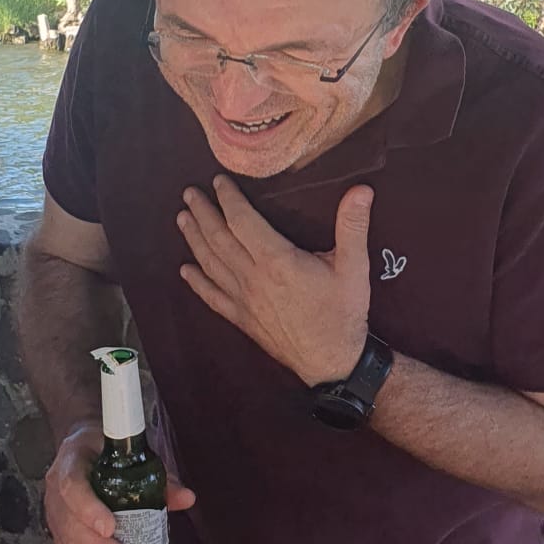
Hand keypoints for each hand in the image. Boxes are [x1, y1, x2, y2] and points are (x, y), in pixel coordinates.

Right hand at [43, 425, 194, 543]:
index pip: (73, 486)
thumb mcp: (131, 454)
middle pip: (72, 525)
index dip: (88, 510)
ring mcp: (54, 513)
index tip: (110, 528)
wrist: (82, 447)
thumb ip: (157, 477)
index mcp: (71, 462)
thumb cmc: (109, 449)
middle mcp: (56, 490)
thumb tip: (187, 498)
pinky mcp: (57, 533)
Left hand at [177, 175, 372, 386]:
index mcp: (276, 260)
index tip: (218, 181)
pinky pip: (212, 297)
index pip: (243, 221)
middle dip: (203, 213)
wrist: (332, 361)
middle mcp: (253, 278)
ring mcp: (244, 300)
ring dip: (194, 239)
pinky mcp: (243, 319)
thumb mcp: (354, 267)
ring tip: (182, 218)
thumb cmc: (343, 313)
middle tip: (189, 193)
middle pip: (219, 239)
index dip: (228, 199)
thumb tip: (361, 190)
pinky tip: (184, 271)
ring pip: (211, 264)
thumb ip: (353, 226)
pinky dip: (197, 282)